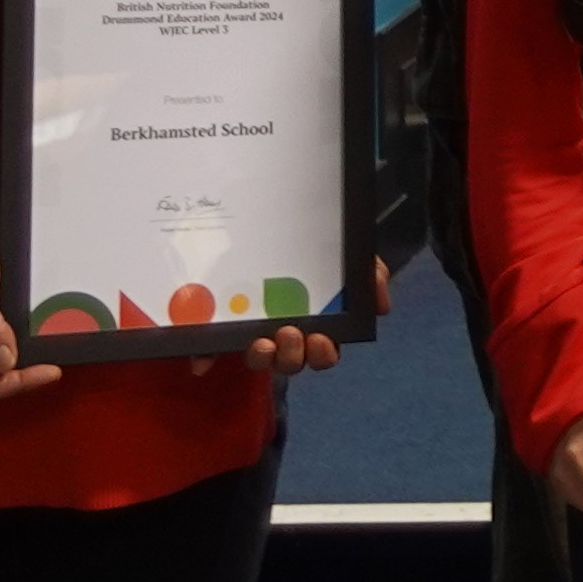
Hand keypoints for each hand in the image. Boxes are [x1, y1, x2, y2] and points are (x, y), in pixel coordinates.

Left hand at [187, 253, 385, 380]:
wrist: (276, 218)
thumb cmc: (319, 250)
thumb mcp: (350, 256)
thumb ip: (372, 274)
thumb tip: (381, 306)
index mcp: (317, 324)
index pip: (323, 351)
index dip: (322, 353)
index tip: (321, 340)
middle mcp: (286, 334)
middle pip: (291, 362)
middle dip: (292, 355)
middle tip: (291, 333)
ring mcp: (254, 330)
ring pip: (259, 360)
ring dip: (264, 357)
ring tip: (264, 340)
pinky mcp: (222, 326)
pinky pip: (212, 349)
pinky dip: (206, 358)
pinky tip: (201, 363)